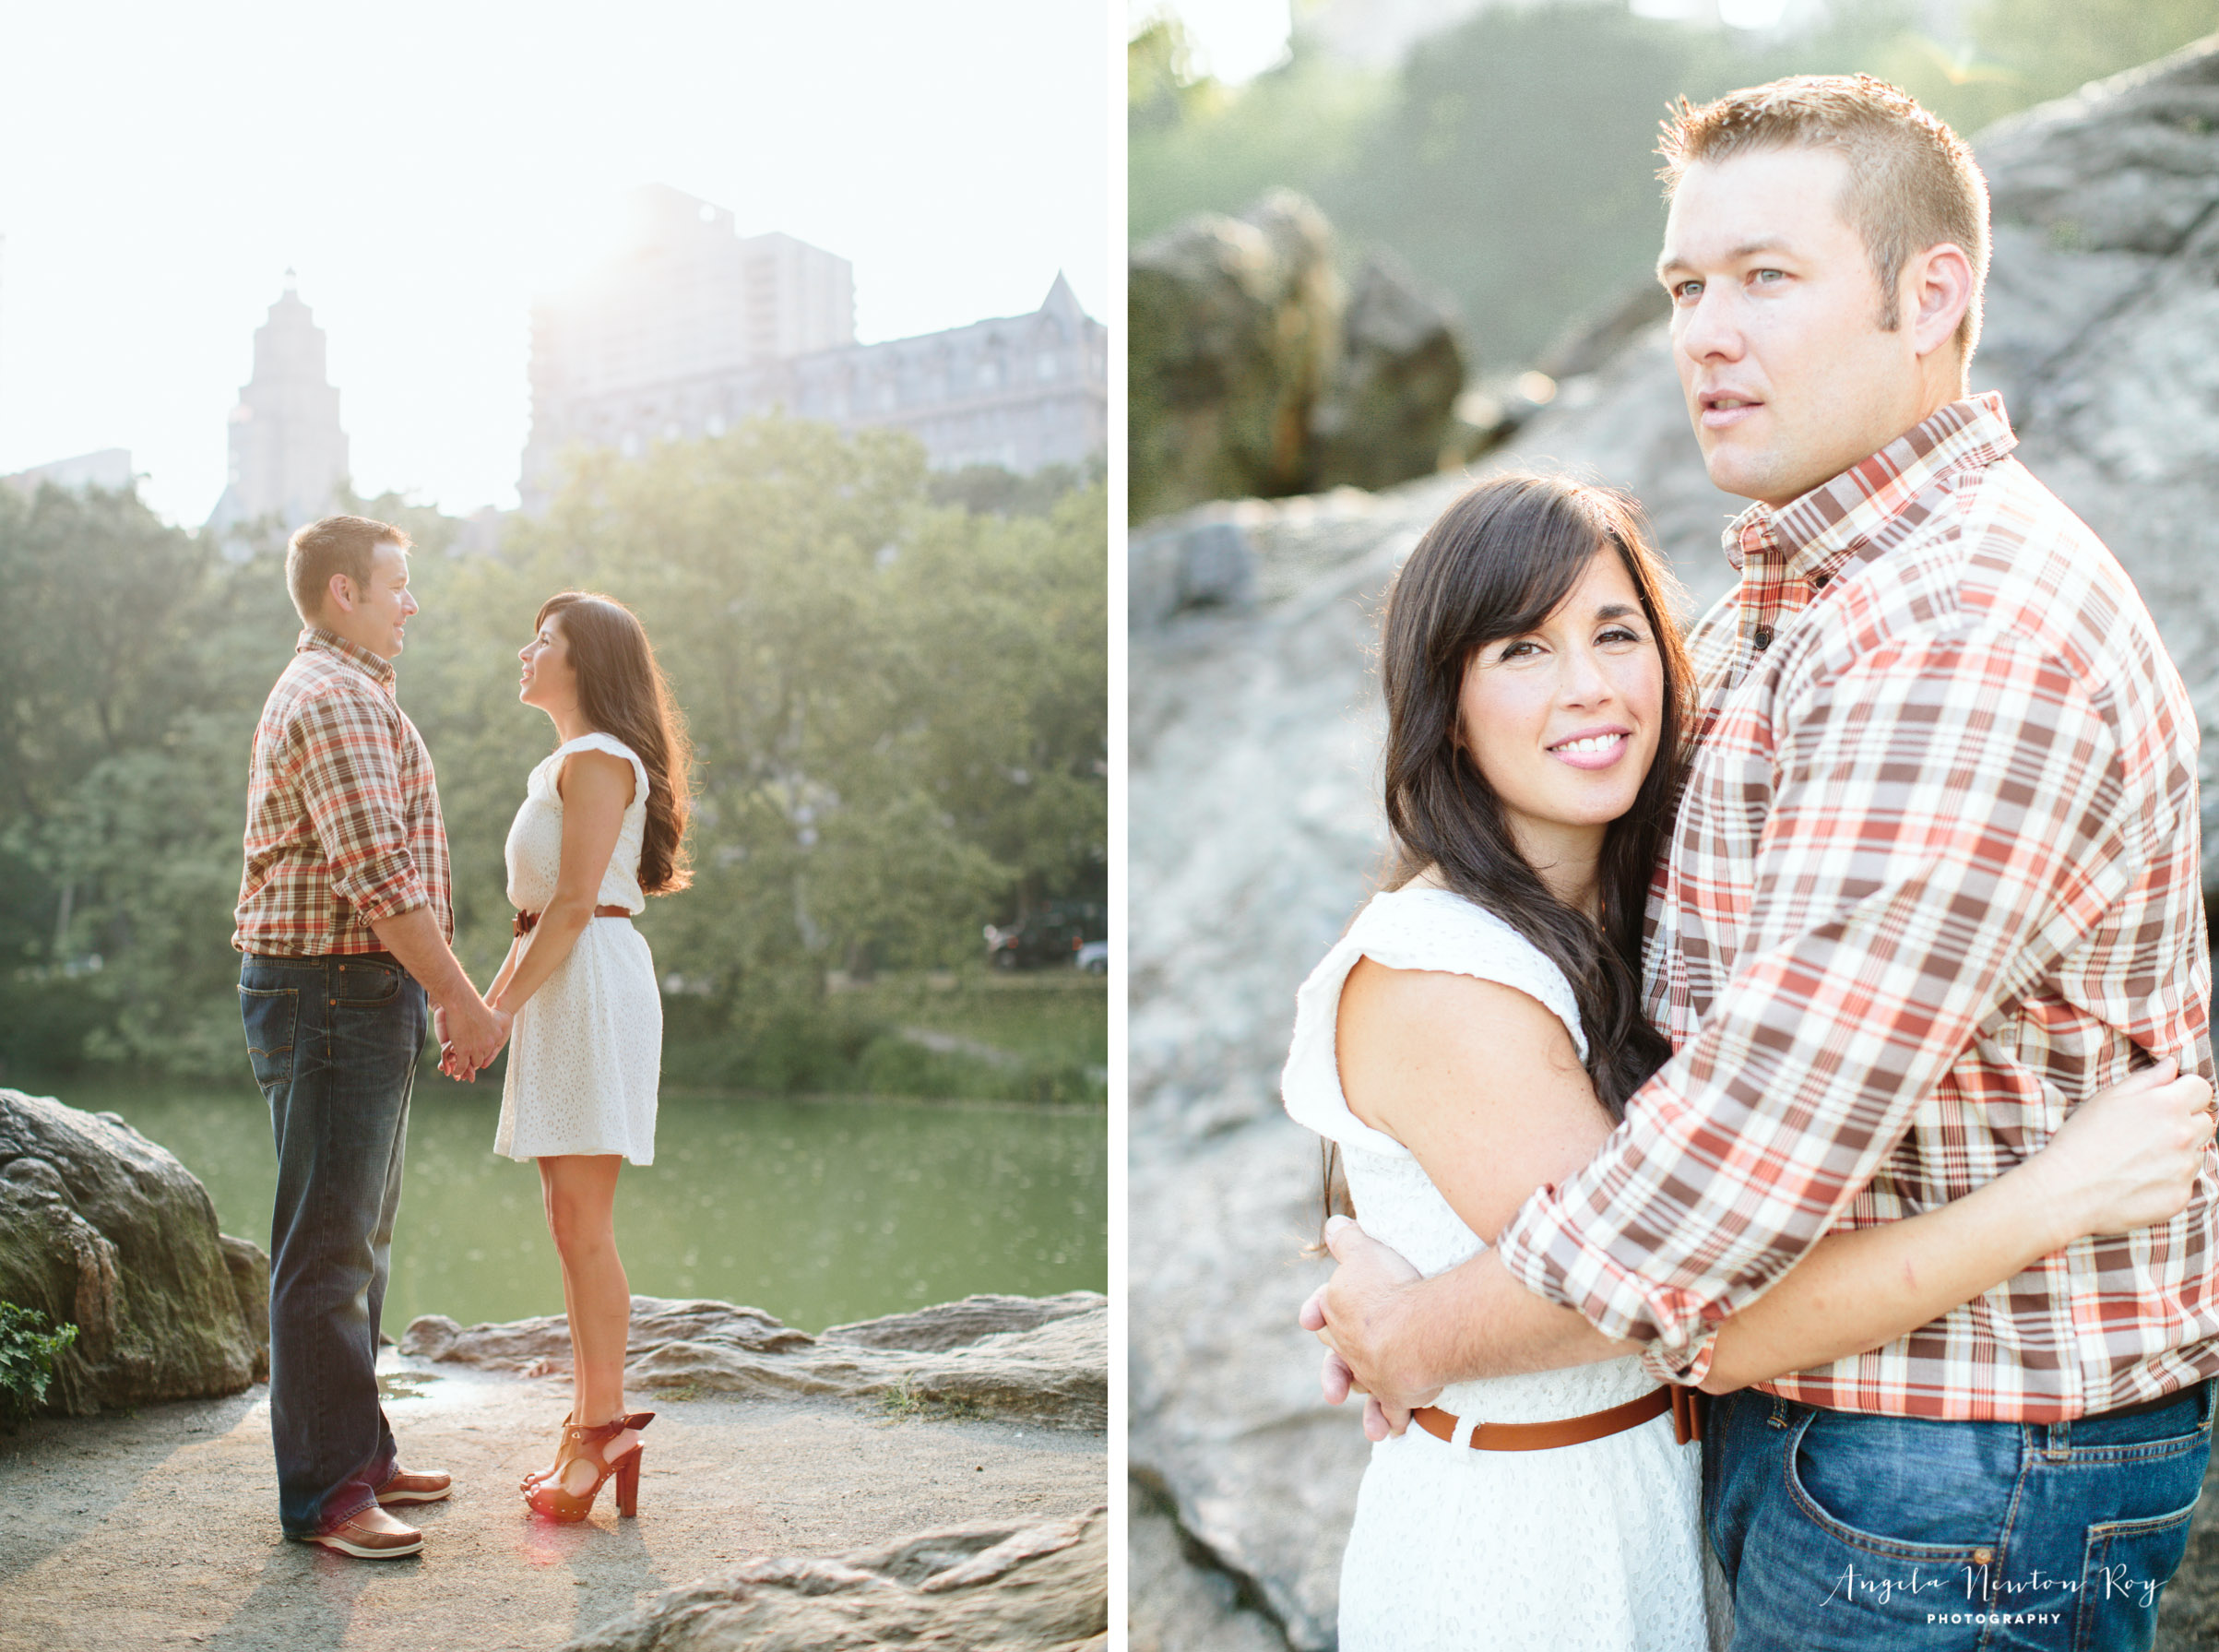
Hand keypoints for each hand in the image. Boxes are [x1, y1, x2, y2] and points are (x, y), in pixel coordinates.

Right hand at [441, 993, 505, 1081]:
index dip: (481, 1053)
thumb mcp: (490, 1017)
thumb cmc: (473, 1005)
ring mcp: (478, 1048)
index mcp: (498, 1035)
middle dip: (475, 1061)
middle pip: (483, 1058)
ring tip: (461, 1069)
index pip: (490, 1050)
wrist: (462, 1002)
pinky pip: (462, 1066)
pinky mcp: (464, 1050)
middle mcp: (490, 1043)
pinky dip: (459, 1070)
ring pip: (473, 1063)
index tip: (475, 1056)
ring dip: (467, 1067)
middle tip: (468, 1064)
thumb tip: (497, 1024)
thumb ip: (491, 1026)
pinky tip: (455, 1071)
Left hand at [1299, 1216, 1435, 1437]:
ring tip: (1366, 1419)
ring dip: (1364, 1402)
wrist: (1412, 1331)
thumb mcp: (1364, 1251)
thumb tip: (1333, 1224)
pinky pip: (1392, 1412)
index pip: (1320, 1311)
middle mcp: (1349, 1346)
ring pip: (1363, 1388)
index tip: (1309, 1319)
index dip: (1316, 1312)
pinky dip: (1390, 1421)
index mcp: (1335, 1311)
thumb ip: (1347, 1240)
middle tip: (1334, 1373)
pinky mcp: (1396, 1395)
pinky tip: (1392, 1430)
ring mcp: (1372, 1373)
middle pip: (1337, 1355)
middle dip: (1336, 1364)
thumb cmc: (1386, 1287)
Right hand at [2040, 1056, 2214, 1237]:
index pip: (2202, 1088)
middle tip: (2150, 1131)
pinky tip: (2140, 1178)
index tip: (2168, 1100)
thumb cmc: (2081, 1140)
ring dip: (2179, 1151)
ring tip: (2141, 1157)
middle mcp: (2184, 1135)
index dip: (2185, 1092)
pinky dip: (2170, 1178)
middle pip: (2205, 1121)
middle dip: (2185, 1122)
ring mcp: (2185, 1168)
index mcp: (2167, 1105)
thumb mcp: (2108, 1098)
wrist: (2068, 1190)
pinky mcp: (2181, 1196)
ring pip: (2197, 1151)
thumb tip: (2172, 1065)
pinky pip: (2186, 1181)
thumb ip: (2147, 1079)